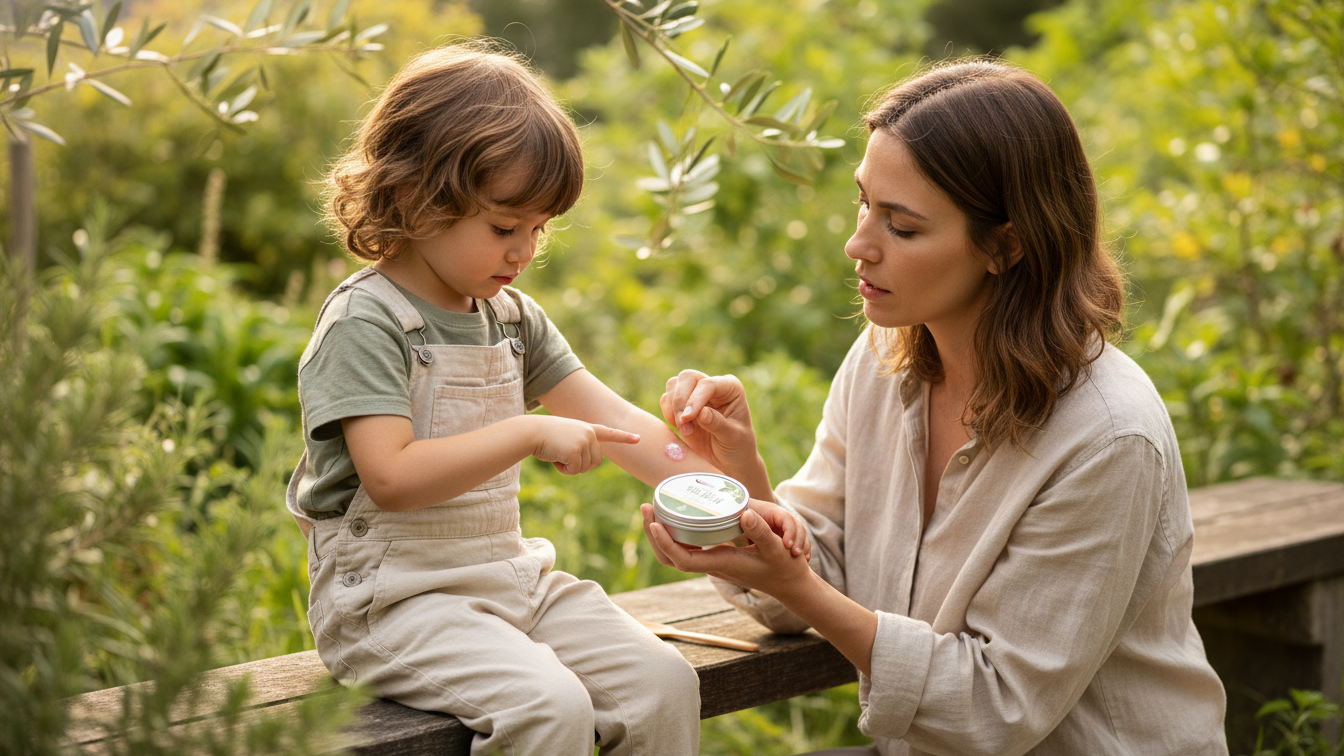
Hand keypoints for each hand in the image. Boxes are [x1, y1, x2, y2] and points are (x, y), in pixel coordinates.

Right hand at [529, 416, 638, 474]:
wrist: (531, 432)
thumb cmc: (545, 436)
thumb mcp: (566, 437)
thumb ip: (580, 446)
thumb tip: (588, 462)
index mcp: (588, 428)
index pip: (609, 433)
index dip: (624, 437)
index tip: (638, 438)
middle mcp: (589, 434)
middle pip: (596, 461)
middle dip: (581, 465)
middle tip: (564, 456)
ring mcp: (584, 442)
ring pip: (585, 468)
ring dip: (570, 467)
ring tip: (558, 454)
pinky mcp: (575, 451)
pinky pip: (574, 470)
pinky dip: (564, 470)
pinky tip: (555, 458)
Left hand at [641, 501, 812, 598]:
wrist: (788, 582)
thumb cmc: (784, 567)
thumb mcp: (776, 548)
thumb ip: (762, 532)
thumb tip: (744, 514)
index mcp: (721, 564)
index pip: (682, 559)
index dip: (665, 542)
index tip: (654, 522)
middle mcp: (711, 565)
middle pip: (670, 558)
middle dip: (653, 535)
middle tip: (646, 506)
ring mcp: (711, 561)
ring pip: (674, 554)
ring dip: (659, 535)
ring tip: (652, 509)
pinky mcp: (714, 556)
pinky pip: (685, 549)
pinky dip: (672, 535)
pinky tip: (671, 517)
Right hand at [660, 370, 761, 481]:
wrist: (729, 461)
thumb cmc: (737, 447)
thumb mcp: (733, 438)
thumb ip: (718, 424)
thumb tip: (701, 413)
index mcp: (730, 388)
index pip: (707, 384)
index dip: (695, 399)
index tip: (687, 419)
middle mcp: (712, 386)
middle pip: (687, 377)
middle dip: (680, 401)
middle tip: (683, 424)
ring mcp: (695, 393)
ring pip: (673, 385)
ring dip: (673, 408)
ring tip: (685, 431)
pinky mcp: (682, 405)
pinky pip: (666, 399)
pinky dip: (668, 413)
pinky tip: (680, 429)